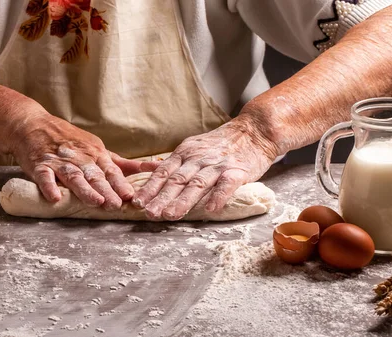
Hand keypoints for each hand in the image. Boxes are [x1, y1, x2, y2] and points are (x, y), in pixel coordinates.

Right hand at [11, 113, 152, 209]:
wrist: (33, 123)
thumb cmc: (69, 139)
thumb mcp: (97, 147)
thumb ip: (121, 163)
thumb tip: (152, 168)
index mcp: (96, 154)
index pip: (111, 171)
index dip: (120, 184)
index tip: (131, 196)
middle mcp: (80, 157)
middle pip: (95, 175)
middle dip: (107, 190)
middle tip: (116, 205)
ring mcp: (59, 161)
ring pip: (73, 176)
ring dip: (84, 189)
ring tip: (95, 202)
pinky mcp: (39, 165)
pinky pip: (44, 176)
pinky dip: (49, 186)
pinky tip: (54, 197)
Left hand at [131, 116, 278, 219]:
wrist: (255, 130)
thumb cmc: (222, 143)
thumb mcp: (193, 146)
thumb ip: (173, 161)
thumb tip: (146, 168)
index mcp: (185, 153)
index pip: (163, 172)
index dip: (150, 188)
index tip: (137, 202)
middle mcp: (199, 158)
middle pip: (177, 180)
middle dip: (161, 197)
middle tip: (149, 213)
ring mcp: (218, 164)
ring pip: (197, 184)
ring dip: (183, 201)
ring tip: (171, 215)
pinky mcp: (237, 171)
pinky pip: (226, 185)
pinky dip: (218, 196)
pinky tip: (211, 209)